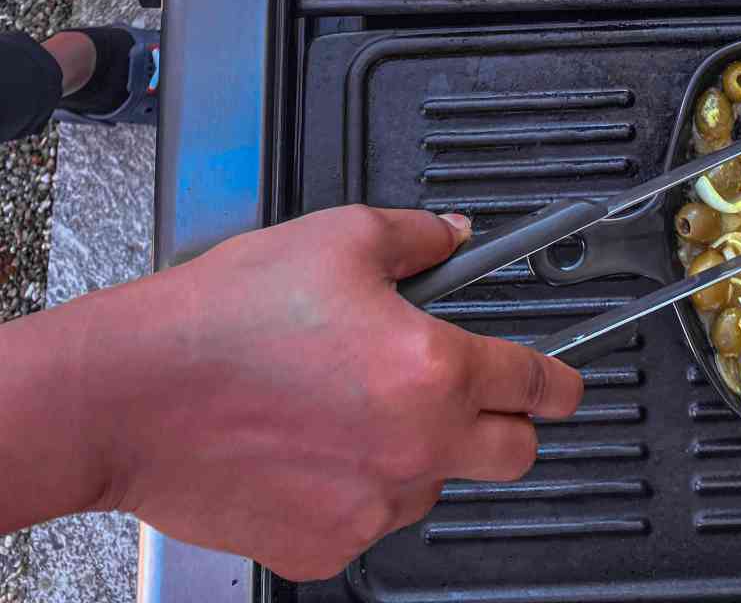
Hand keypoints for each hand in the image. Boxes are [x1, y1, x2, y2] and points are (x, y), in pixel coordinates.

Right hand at [1, 206, 581, 580]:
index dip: (561, 381)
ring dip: (419, 450)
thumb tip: (455, 235)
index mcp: (432, 370)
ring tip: (351, 401)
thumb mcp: (339, 239)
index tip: (568, 385)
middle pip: (513, 455)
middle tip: (471, 392)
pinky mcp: (324, 546)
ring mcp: (371, 507)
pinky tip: (311, 441)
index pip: (534, 383)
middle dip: (508, 424)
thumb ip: (419, 238)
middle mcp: (414, 449)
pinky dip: (359, 484)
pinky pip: (370, 516)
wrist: (131, 393)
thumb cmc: (224, 318)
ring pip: (433, 484)